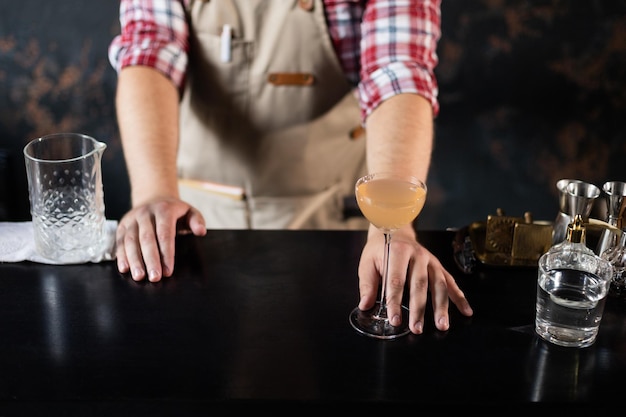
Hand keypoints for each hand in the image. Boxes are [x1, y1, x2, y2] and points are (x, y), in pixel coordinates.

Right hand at [115, 197, 206, 281]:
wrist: (153, 198)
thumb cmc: (174, 211)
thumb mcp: (190, 211)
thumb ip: (197, 220)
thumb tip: (200, 231)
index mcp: (163, 210)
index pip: (165, 233)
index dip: (166, 253)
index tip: (168, 270)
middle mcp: (145, 213)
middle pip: (147, 239)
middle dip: (150, 260)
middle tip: (154, 278)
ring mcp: (132, 219)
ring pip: (130, 241)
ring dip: (134, 260)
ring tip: (139, 277)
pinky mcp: (122, 226)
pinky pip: (120, 242)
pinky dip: (121, 256)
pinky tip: (124, 268)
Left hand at [357, 225, 472, 333]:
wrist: (395, 230)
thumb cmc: (380, 250)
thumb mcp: (367, 263)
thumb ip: (367, 284)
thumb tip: (365, 305)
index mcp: (397, 252)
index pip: (396, 280)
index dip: (395, 301)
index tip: (395, 320)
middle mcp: (417, 255)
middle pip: (420, 284)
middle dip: (419, 309)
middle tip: (416, 329)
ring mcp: (431, 261)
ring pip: (438, 285)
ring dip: (441, 307)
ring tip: (442, 326)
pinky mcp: (439, 266)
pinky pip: (451, 282)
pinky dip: (460, 297)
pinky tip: (466, 311)